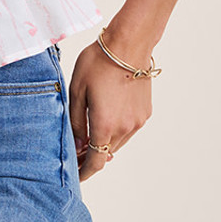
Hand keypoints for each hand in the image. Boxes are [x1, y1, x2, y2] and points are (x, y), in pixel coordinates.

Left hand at [69, 39, 152, 179]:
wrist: (128, 45)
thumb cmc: (98, 63)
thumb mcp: (77, 91)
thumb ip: (76, 122)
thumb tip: (78, 144)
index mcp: (105, 125)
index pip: (95, 162)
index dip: (84, 173)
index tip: (76, 176)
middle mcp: (125, 128)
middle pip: (106, 154)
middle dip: (91, 156)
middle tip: (75, 150)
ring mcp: (137, 121)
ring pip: (118, 143)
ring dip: (104, 143)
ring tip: (88, 135)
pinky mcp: (145, 113)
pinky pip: (128, 130)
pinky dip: (116, 131)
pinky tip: (105, 117)